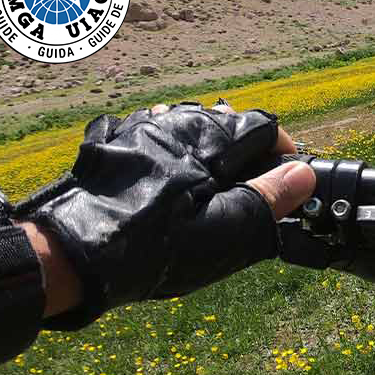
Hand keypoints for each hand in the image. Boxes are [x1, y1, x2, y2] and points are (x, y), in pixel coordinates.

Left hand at [17, 102, 314, 328]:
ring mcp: (137, 130)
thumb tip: (303, 174)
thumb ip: (268, 199)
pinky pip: (152, 133)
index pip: (262, 126)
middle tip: (252, 187)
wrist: (70, 253)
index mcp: (206, 140)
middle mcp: (173, 122)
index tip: (290, 175)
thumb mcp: (223, 231)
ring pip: (187, 123)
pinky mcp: (111, 145)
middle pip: (224, 121)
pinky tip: (168, 176)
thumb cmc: (153, 248)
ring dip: (208, 146)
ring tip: (213, 183)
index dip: (284, 150)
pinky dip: (171, 148)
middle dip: (246, 149)